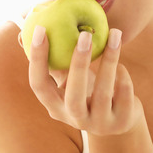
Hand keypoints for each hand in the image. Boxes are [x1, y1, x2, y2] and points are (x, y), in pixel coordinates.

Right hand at [27, 26, 143, 135]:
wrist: (120, 120)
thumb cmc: (89, 90)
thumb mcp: (69, 80)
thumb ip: (54, 61)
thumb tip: (28, 31)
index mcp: (55, 106)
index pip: (39, 85)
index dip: (37, 58)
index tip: (40, 29)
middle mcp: (75, 119)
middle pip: (74, 96)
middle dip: (79, 64)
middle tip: (85, 34)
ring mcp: (100, 123)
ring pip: (103, 94)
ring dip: (109, 61)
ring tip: (115, 34)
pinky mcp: (122, 121)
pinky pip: (123, 95)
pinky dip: (123, 76)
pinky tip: (121, 64)